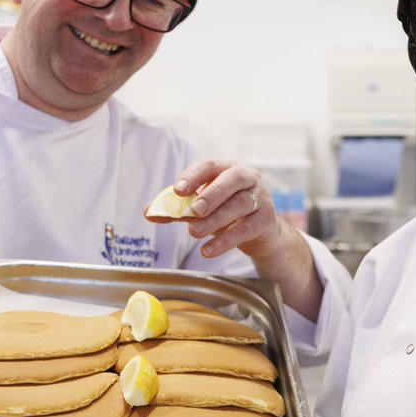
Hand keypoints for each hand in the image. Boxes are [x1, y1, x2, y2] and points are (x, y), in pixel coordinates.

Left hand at [147, 160, 285, 259]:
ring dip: (216, 219)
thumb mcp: (202, 209)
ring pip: (240, 204)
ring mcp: (260, 198)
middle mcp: (247, 178)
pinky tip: (208, 250)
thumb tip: (148, 212)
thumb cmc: (228, 213)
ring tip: (195, 233)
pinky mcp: (267, 220)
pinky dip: (226, 241)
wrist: (262, 234)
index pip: (209, 166)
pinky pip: (246, 229)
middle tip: (194, 210)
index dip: (193, 176)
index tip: (177, 190)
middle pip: (231, 180)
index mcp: (226, 169)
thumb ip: (177, 209)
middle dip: (211, 194)